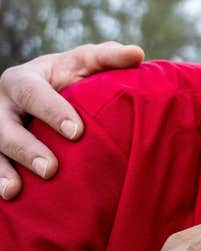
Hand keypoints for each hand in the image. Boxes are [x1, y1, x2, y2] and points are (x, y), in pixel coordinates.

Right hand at [0, 42, 143, 199]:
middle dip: (26, 148)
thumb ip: (108, 57)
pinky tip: (8, 197)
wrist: (50, 94)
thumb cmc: (72, 76)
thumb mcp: (87, 63)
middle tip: (51, 169)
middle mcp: (2, 105)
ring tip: (15, 190)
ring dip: (3, 170)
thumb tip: (137, 54)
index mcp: (22, 79)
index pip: (32, 93)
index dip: (51, 111)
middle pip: (6, 127)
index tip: (77, 132)